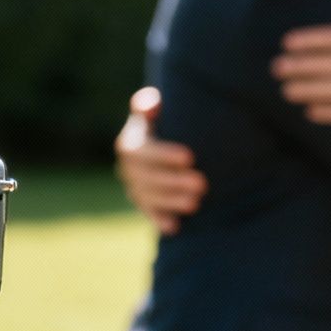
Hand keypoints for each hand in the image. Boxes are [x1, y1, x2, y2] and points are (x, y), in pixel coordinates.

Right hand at [115, 86, 206, 233]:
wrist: (169, 150)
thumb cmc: (168, 122)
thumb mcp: (157, 111)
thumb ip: (150, 105)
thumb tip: (150, 103)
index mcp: (131, 142)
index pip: (141, 151)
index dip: (163, 155)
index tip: (190, 157)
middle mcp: (128, 167)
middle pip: (145, 178)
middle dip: (173, 182)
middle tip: (202, 183)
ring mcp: (134, 187)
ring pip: (147, 198)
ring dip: (171, 201)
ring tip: (197, 203)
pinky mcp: (144, 204)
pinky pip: (149, 214)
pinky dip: (160, 220)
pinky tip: (175, 227)